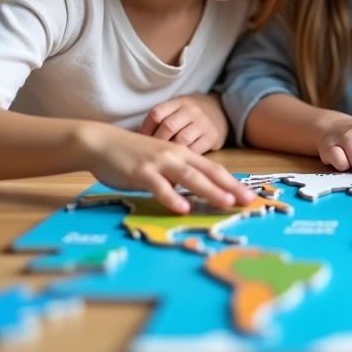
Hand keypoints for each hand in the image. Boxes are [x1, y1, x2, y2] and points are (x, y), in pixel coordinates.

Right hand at [78, 124, 253, 213]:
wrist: (102, 142)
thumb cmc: (133, 155)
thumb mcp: (161, 162)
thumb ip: (179, 175)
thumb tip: (197, 194)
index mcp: (183, 154)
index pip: (214, 169)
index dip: (233, 182)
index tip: (249, 196)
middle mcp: (175, 156)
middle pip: (208, 172)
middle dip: (230, 187)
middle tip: (248, 201)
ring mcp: (158, 163)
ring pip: (189, 178)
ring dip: (209, 190)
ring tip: (226, 203)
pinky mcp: (140, 172)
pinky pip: (159, 186)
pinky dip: (172, 198)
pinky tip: (182, 208)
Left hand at [138, 94, 224, 153]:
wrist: (220, 112)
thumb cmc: (190, 115)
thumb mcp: (177, 109)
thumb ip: (161, 120)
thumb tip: (137, 139)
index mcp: (179, 102)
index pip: (157, 114)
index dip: (145, 129)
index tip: (140, 142)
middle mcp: (191, 110)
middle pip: (168, 126)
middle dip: (156, 143)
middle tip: (150, 155)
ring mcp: (203, 123)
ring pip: (181, 140)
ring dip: (170, 152)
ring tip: (163, 161)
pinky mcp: (212, 137)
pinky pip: (195, 151)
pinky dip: (184, 159)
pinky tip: (177, 164)